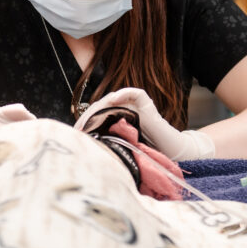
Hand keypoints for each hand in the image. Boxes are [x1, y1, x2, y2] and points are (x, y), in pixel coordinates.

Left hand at [74, 87, 214, 161]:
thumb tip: (86, 152)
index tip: (76, 133)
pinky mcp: (146, 104)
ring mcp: (134, 106)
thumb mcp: (121, 150)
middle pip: (101, 106)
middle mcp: (122, 110)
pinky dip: (123, 93)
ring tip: (92, 118)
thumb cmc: (145, 154)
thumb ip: (108, 146)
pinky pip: (134, 93)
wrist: (170, 153)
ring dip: (101, 106)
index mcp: (115, 121)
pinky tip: (113, 99)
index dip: (85, 122)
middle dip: (89, 116)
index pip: (95, 115)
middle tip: (81, 128)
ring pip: (112, 99)